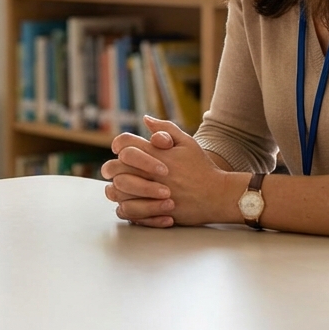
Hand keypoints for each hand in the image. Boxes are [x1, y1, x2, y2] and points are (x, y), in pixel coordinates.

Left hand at [108, 116, 245, 226]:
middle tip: (112, 170)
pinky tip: (127, 203)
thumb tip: (146, 119)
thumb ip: (165, 128)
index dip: (118, 144)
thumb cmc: (202, 168)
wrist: (218, 195)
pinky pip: (128, 210)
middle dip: (110, 168)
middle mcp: (152, 173)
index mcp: (157, 154)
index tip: (118, 150)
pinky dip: (123, 207)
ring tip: (118, 187)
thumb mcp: (187, 142)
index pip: (125, 144)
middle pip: (116, 167)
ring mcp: (152, 193)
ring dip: (114, 188)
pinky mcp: (155, 211)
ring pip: (117, 190)